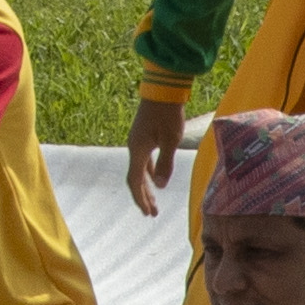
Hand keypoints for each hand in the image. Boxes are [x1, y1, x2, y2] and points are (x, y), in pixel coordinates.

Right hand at [125, 87, 188, 216]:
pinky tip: (154, 177)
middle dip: (143, 196)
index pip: (135, 180)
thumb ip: (165, 164)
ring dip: (145, 186)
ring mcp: (137, 140)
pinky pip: (143, 160)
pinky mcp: (143, 135)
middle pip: (135, 177)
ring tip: (153, 200)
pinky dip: (147, 173)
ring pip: (139, 169)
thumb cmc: (168, 114)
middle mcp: (134, 146)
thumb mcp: (171, 140)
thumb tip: (159, 186)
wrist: (163, 90)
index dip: (140, 198)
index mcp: (137, 149)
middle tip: (152, 214)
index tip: (148, 213)